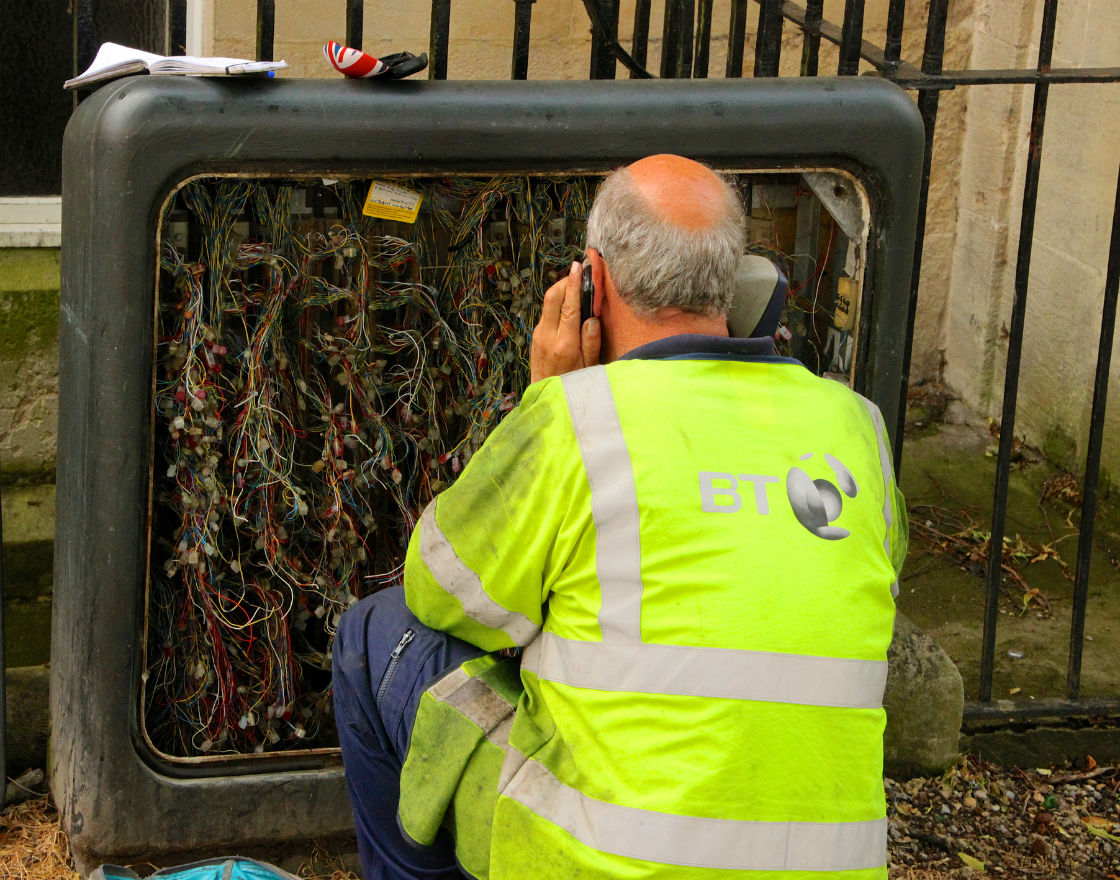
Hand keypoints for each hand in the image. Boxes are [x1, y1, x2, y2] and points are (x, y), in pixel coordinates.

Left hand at [530, 261, 600, 382]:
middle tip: (577, 273)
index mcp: (564, 343)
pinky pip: (547, 314)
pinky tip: (568, 306)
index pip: (569, 305)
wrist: (547, 397)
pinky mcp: (535, 337)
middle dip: (565, 281)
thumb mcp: (590, 367)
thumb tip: (592, 317)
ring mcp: (538, 335)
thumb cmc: (573, 385)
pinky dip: (557, 305)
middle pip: (552, 297)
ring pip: (547, 304)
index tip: (578, 267)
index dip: (574, 283)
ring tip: (576, 287)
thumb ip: (591, 341)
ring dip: (561, 292)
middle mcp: (548, 336)